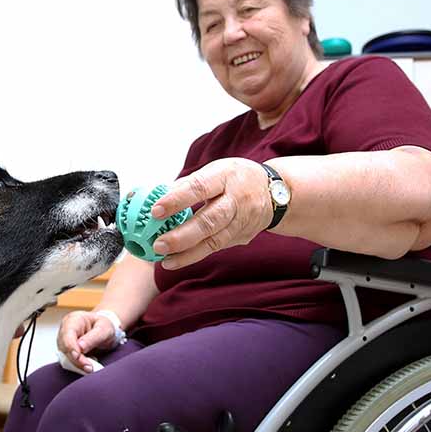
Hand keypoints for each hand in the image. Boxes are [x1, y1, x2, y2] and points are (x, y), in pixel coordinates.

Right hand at [56, 310, 117, 372]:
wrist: (104, 331)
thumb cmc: (104, 327)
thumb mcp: (104, 330)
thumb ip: (93, 338)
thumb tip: (80, 347)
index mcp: (73, 320)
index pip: (67, 334)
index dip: (71, 347)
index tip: (78, 357)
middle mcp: (65, 330)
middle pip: (64, 347)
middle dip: (75, 359)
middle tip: (89, 367)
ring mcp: (64, 341)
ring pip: (64, 356)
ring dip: (76, 364)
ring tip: (89, 368)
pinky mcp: (66, 351)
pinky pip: (68, 360)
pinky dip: (77, 366)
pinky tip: (87, 366)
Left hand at [149, 158, 270, 268]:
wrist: (275, 193)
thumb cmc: (236, 178)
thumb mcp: (215, 170)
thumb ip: (188, 184)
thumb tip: (156, 195)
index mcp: (226, 176)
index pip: (199, 188)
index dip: (177, 200)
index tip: (155, 211)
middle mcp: (236, 200)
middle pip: (209, 221)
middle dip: (182, 236)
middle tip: (158, 244)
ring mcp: (241, 221)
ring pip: (214, 241)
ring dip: (187, 253)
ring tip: (165, 260)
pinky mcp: (241, 237)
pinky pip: (216, 247)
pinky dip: (195, 255)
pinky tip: (176, 260)